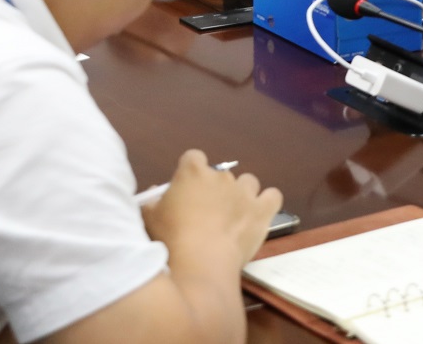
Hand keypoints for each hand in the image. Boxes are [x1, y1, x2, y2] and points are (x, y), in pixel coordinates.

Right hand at [141, 149, 282, 267]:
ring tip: (234, 216)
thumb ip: (152, 202)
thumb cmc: (171, 239)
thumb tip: (155, 194)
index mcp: (192, 172)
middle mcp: (221, 176)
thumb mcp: (150, 218)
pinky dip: (267, 203)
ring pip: (248, 182)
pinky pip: (273, 196)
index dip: (190, 173)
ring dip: (242, 194)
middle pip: (220, 174)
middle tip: (207, 213)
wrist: (201, 264)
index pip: (193, 158)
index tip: (187, 190)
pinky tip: (258, 214)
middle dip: (215, 189)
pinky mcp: (262, 210)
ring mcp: (244, 192)